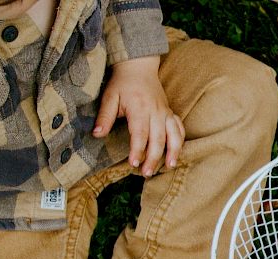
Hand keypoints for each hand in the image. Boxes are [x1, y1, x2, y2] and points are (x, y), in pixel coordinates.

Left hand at [94, 56, 184, 176]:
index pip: (140, 133)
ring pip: (173, 134)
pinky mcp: (170, 112)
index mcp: (139, 108)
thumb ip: (104, 116)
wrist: (139, 66)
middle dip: (154, 157)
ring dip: (173, 151)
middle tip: (146, 173)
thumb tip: (97, 134)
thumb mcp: (109, 97)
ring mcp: (165, 112)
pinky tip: (176, 153)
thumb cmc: (123, 83)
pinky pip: (179, 128)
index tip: (133, 163)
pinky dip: (180, 141)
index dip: (138, 150)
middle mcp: (155, 111)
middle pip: (158, 138)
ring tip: (170, 166)